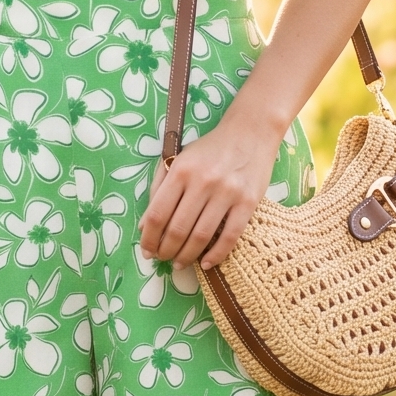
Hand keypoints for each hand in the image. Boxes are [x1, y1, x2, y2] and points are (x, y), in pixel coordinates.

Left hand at [139, 113, 278, 269]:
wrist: (251, 132)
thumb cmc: (210, 148)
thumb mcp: (178, 159)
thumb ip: (158, 188)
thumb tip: (144, 226)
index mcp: (181, 170)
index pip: (157, 213)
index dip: (149, 238)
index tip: (146, 250)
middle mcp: (203, 182)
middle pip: (178, 229)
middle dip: (166, 250)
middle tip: (162, 259)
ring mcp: (227, 193)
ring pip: (201, 236)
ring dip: (187, 256)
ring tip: (179, 263)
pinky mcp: (248, 202)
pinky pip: (230, 236)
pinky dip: (216, 254)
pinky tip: (206, 263)